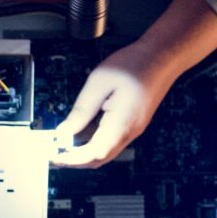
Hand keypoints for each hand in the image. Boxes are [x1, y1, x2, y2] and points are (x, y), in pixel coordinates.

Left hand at [51, 46, 174, 167]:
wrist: (163, 56)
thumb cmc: (134, 64)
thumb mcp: (99, 83)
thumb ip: (81, 110)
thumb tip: (64, 131)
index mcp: (122, 123)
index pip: (95, 153)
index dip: (73, 159)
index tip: (55, 157)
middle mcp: (130, 131)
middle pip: (100, 157)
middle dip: (76, 160)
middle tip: (54, 155)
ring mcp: (132, 128)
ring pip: (105, 151)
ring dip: (83, 153)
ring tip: (62, 145)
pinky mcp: (132, 123)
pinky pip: (110, 140)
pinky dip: (92, 143)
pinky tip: (78, 134)